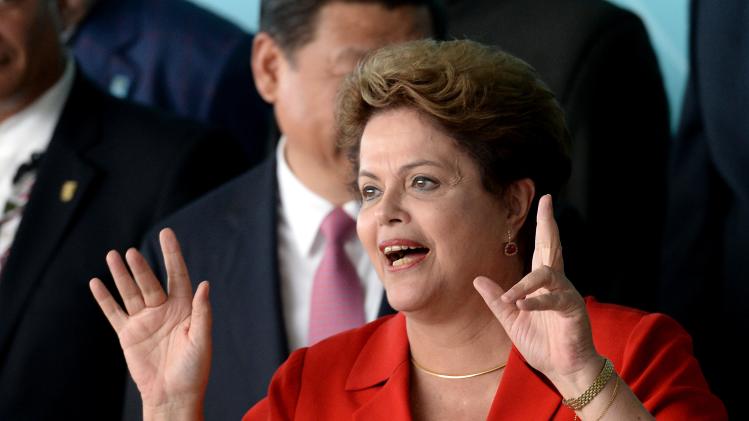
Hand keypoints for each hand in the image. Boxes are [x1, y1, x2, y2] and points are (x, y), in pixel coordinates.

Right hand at [89, 229, 210, 416]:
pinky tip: (96, 282)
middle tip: (130, 252)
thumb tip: (205, 284)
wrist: (173, 395)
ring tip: (112, 255)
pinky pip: (114, 312)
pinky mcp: (128, 334)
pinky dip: (105, 298)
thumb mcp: (202, 340)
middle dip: (140, 267)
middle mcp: (163, 310)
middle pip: (149, 282)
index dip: (172, 254)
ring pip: (130, 292)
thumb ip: (201, 312)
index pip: (177, 275)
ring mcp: (144, 321)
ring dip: (121, 275)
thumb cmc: (194, 370)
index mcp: (183, 308)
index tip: (166, 233)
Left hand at [474, 195, 600, 390]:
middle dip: (549, 225)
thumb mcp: (512, 319)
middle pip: (553, 248)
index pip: (543, 248)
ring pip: (548, 274)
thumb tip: (478, 279)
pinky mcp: (573, 310)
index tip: (544, 202)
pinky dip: (536, 301)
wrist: (564, 369)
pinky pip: (554, 299)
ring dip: (526, 284)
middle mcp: (558, 283)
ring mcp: (567, 295)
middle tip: (548, 202)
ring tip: (511, 299)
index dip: (543, 225)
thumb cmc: (542, 344)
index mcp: (544, 283)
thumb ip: (497, 300)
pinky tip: (522, 305)